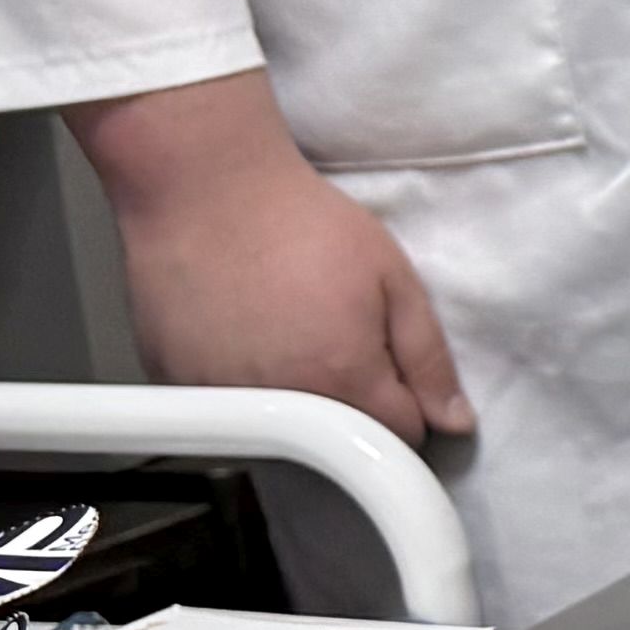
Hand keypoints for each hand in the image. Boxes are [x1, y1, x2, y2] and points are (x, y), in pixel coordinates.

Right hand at [67, 72, 469, 444]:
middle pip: (339, 439)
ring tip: (287, 332)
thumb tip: (454, 422)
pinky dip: (241, 387)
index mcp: (343, 381)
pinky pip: (226, 410)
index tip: (395, 369)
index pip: (401, 435)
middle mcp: (279, 406)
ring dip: (295, 399)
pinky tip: (242, 336)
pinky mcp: (174, 387)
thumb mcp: (394, 277)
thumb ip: (428, 357)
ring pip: (280, 432)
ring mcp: (220, 401)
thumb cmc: (305, 223)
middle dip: (354, 404)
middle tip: (338, 338)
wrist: (208, 190)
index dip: (409, 403)